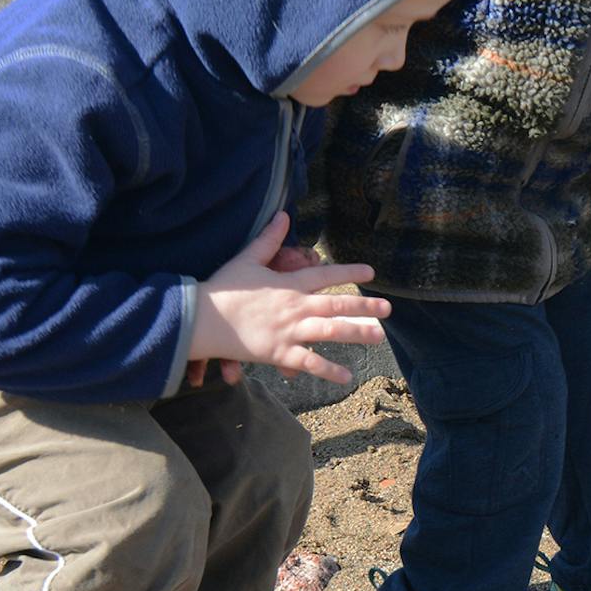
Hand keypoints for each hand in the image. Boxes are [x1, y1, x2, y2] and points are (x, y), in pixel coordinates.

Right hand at [188, 212, 390, 384]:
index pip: (325, 275)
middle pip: (336, 305)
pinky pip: (309, 363)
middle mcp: (295, 307)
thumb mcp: (247, 259)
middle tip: (388, 309)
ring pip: (330, 332)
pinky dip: (328, 370)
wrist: (202, 318)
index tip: (370, 272)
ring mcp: (289, 331)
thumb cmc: (223, 289)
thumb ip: (269, 239)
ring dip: (356, 334)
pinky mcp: (278, 352)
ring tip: (379, 336)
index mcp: (289, 285)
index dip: (349, 272)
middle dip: (364, 306)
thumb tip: (284, 214)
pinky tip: (348, 376)